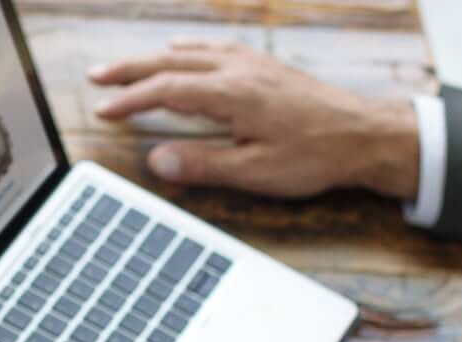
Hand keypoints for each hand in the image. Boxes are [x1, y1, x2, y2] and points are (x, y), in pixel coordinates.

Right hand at [90, 39, 419, 199]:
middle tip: (96, 78)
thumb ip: (203, 165)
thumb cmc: (316, 156)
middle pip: (169, 63)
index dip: (129, 101)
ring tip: (127, 67)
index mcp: (231, 94)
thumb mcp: (256, 172)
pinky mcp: (266, 67)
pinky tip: (182, 51)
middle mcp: (238, 70)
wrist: (366, 135)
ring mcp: (253, 64)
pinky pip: (215, 48)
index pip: (165, 91)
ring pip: (191, 53)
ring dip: (154, 59)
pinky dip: (188, 50)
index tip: (103, 111)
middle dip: (129, 71)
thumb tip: (157, 160)